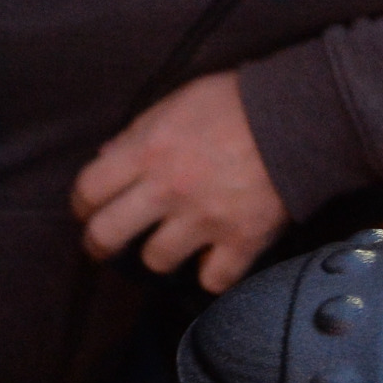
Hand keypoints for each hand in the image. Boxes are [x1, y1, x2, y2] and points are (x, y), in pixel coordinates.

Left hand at [73, 71, 288, 292]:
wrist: (300, 116)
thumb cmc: (236, 102)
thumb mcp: (177, 102)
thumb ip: (138, 132)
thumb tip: (105, 159)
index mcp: (148, 151)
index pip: (88, 190)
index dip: (82, 203)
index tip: (89, 209)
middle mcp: (169, 190)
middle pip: (108, 235)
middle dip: (99, 243)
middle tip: (106, 244)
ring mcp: (205, 219)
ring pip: (157, 261)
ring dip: (161, 254)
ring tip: (173, 242)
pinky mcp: (241, 240)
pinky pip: (212, 280)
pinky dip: (212, 273)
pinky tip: (215, 258)